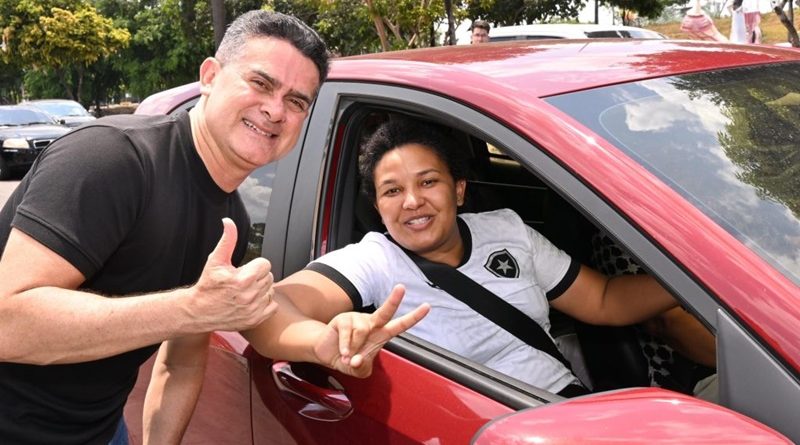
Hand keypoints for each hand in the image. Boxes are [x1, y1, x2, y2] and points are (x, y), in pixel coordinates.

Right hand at [189, 218, 277, 331]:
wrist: (198, 311)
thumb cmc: (207, 285)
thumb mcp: (215, 260)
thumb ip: (227, 240)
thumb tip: (229, 222)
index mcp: (243, 279)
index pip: (265, 264)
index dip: (254, 265)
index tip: (245, 269)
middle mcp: (250, 295)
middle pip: (268, 277)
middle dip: (257, 276)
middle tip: (243, 280)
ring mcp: (253, 309)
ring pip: (270, 291)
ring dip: (261, 289)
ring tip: (246, 290)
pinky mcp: (254, 320)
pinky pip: (272, 306)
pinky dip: (265, 303)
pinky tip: (251, 301)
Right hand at [313, 285, 429, 377]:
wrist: (326, 353)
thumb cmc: (347, 359)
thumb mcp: (359, 370)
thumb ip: (361, 368)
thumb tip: (356, 360)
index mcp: (381, 333)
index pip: (400, 325)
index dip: (414, 317)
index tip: (427, 307)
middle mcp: (371, 323)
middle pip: (385, 311)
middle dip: (394, 300)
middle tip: (401, 287)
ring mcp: (357, 319)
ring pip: (362, 332)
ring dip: (354, 348)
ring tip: (348, 356)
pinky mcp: (343, 319)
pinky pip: (348, 333)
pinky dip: (345, 347)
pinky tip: (342, 352)